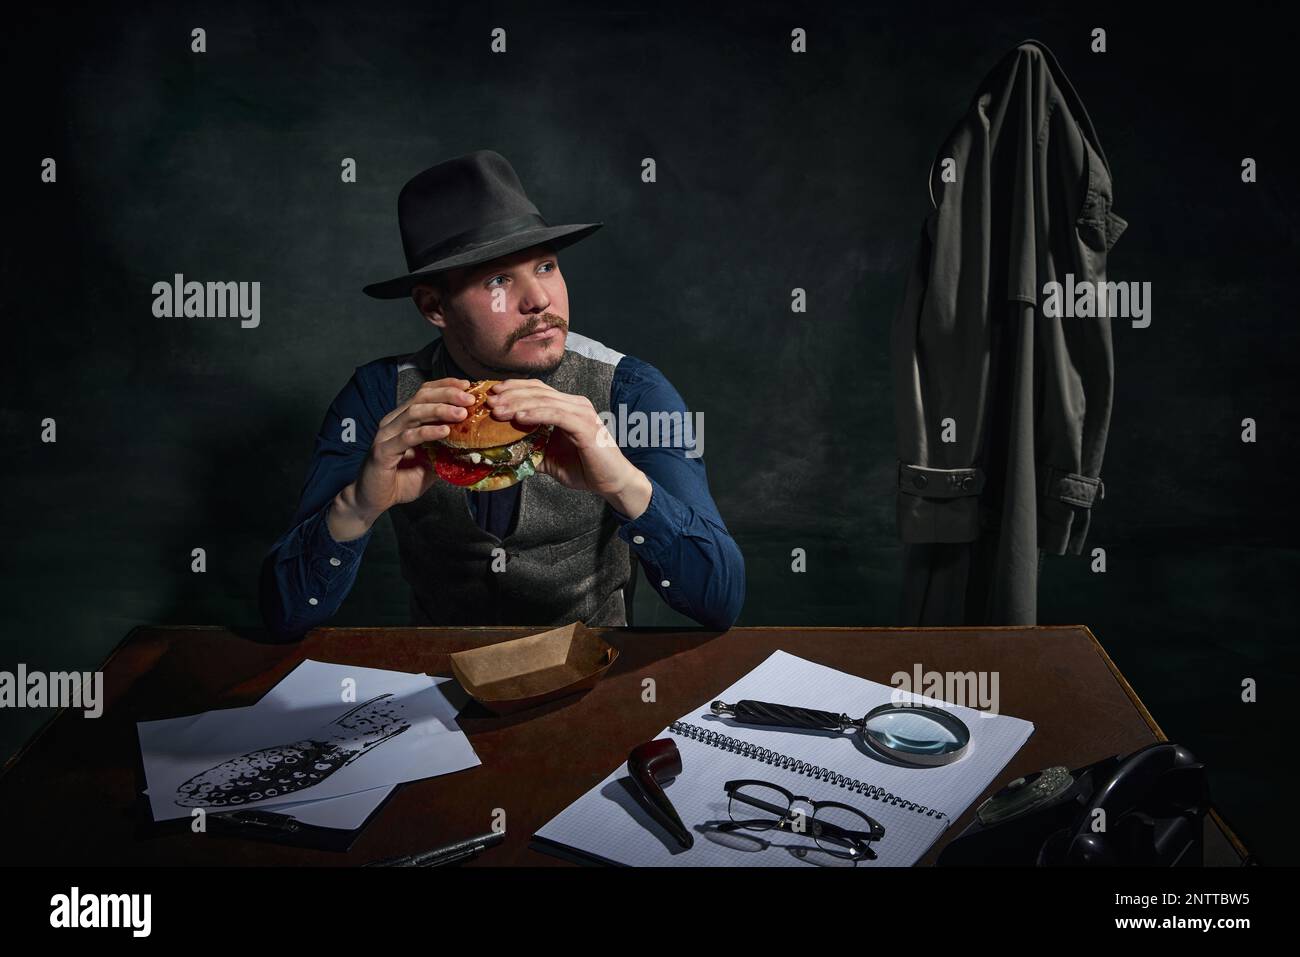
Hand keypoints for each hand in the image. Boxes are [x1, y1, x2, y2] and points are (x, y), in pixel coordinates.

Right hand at [329, 377, 477, 539]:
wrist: (372, 499)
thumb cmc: (400, 480)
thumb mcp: (430, 463)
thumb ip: (445, 450)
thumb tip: (472, 444)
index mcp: (403, 419)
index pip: (424, 393)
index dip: (445, 386)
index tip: (467, 386)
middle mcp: (393, 422)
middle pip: (421, 398)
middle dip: (448, 394)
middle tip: (470, 398)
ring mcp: (386, 435)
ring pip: (414, 413)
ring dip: (440, 410)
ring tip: (462, 413)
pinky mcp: (382, 451)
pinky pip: (407, 437)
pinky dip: (427, 432)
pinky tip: (444, 431)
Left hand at [485, 379, 651, 517]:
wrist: (613, 482)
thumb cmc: (585, 469)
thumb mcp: (550, 458)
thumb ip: (532, 449)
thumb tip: (504, 452)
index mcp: (568, 407)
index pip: (537, 390)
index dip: (514, 388)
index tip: (491, 394)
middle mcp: (576, 404)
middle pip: (538, 391)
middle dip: (510, 394)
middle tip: (487, 402)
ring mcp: (582, 413)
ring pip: (544, 401)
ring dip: (517, 404)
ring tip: (497, 411)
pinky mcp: (585, 426)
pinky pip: (556, 415)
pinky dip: (535, 415)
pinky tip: (518, 418)